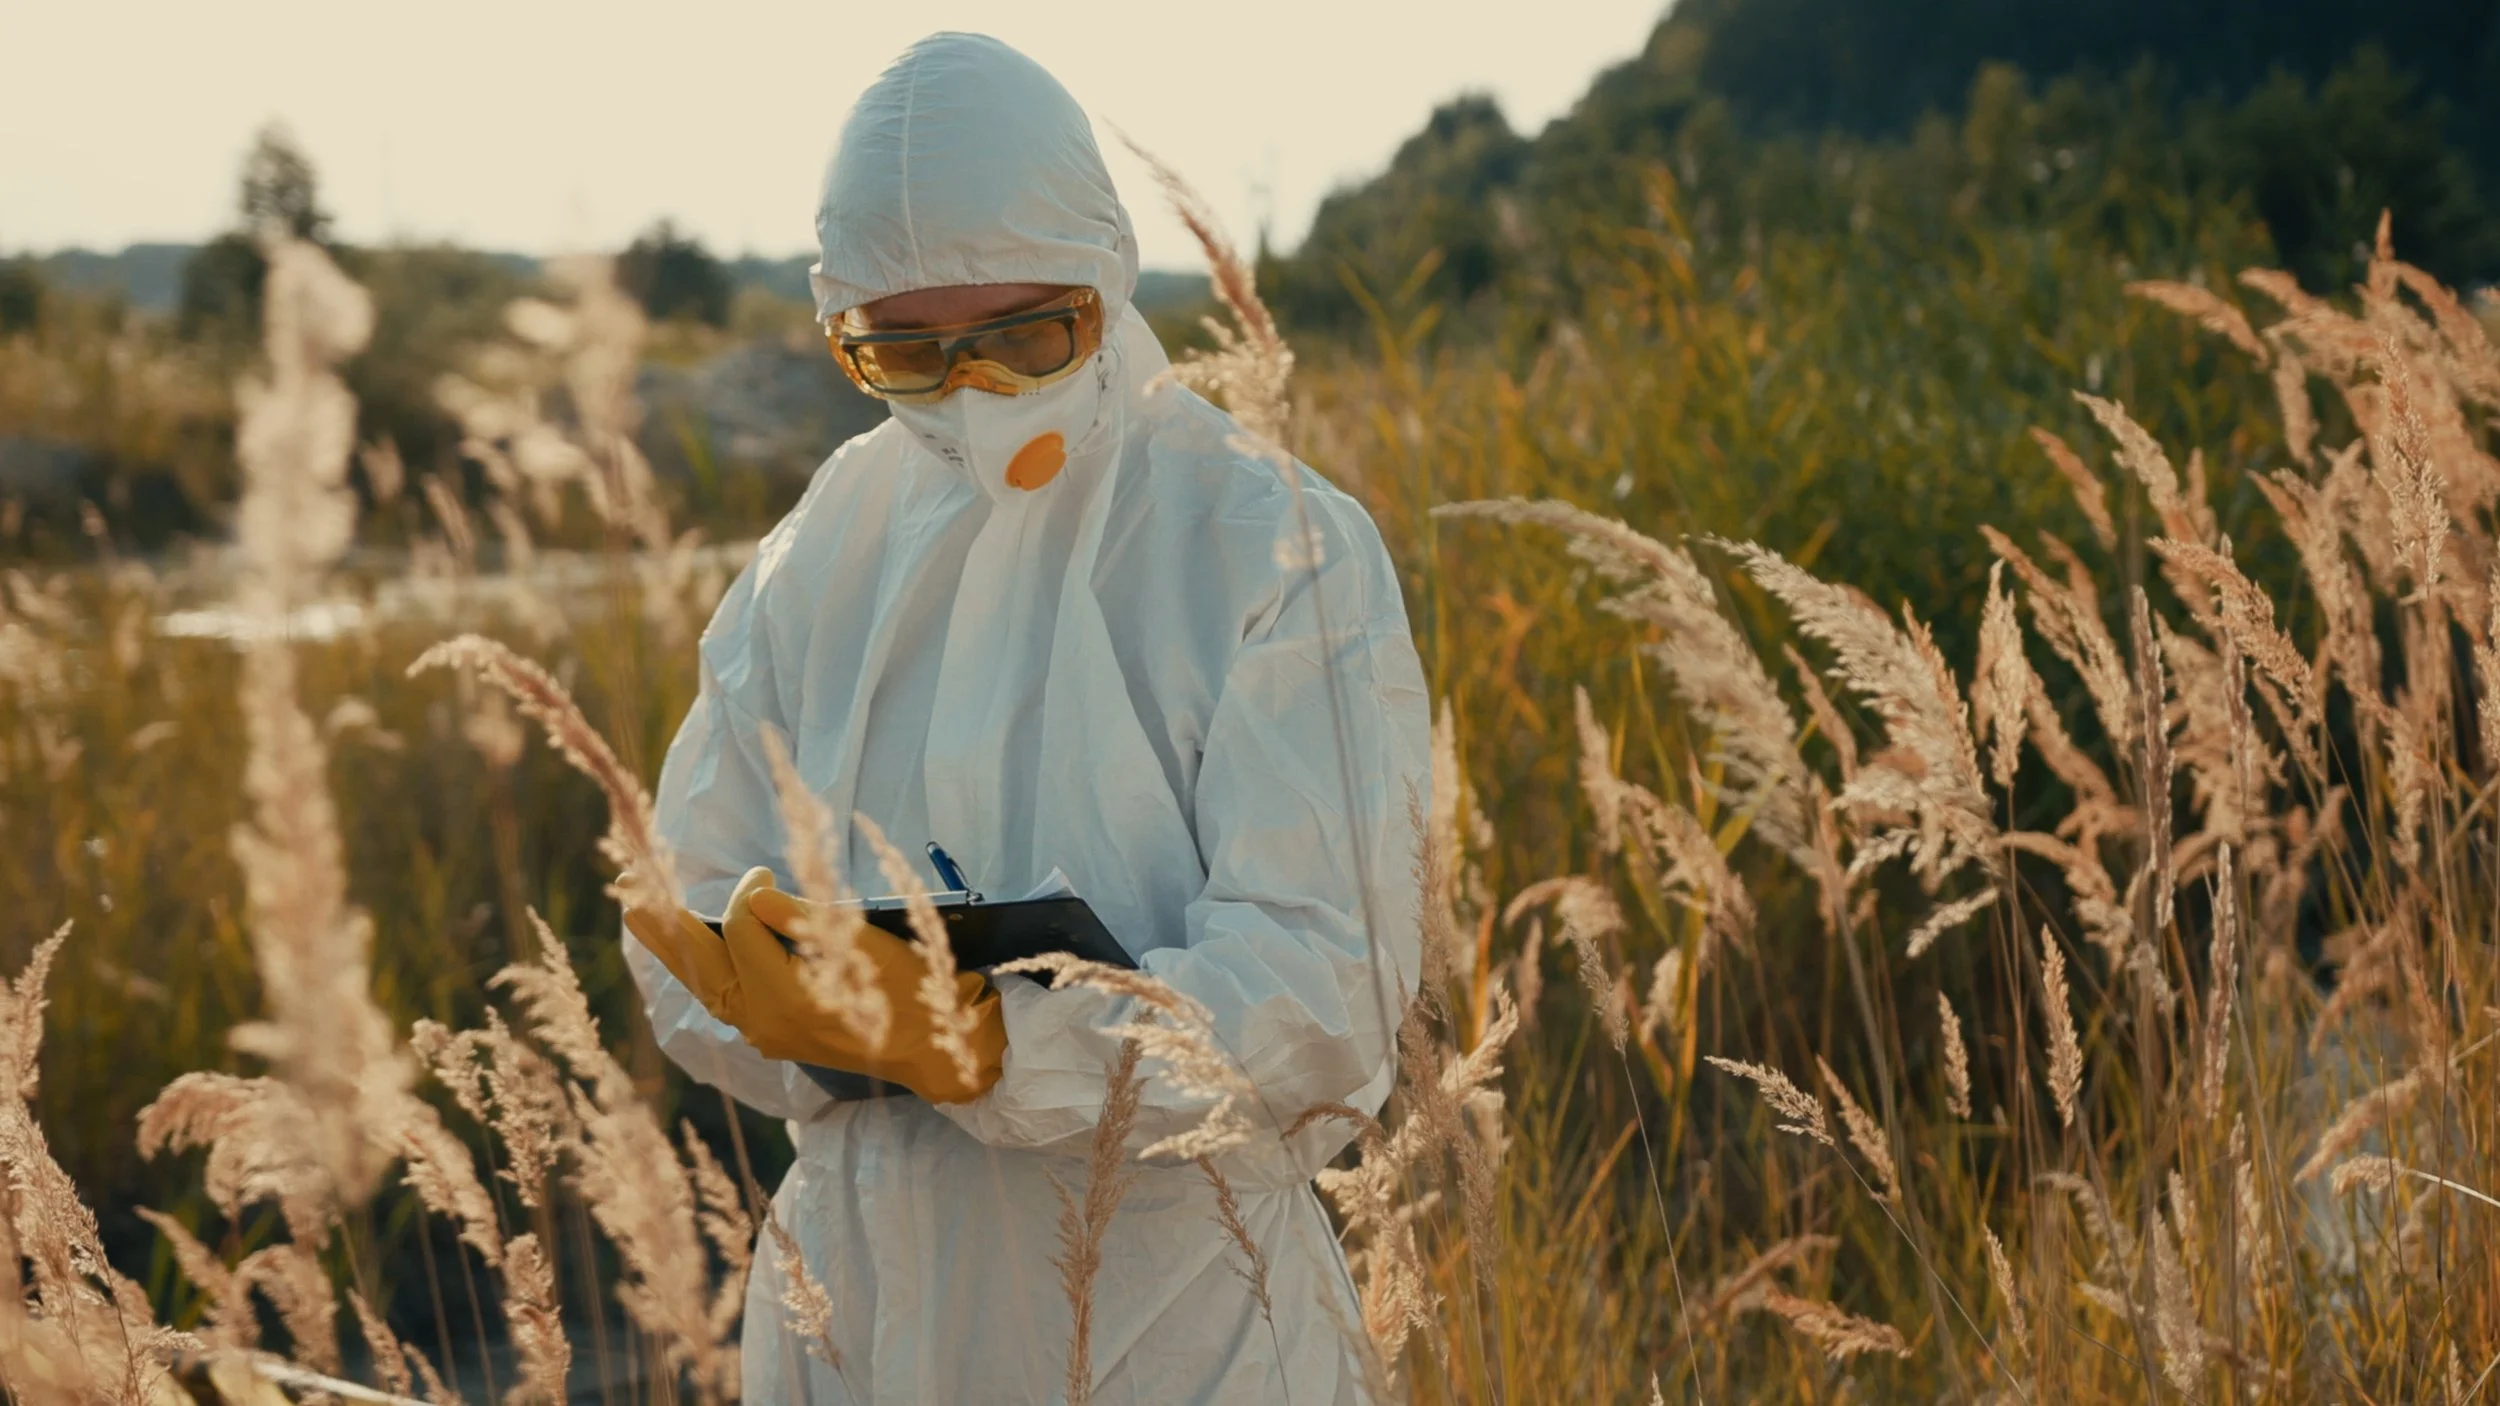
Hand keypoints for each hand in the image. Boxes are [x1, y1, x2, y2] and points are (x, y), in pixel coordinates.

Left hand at [625, 869, 1006, 1102]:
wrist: (934, 1047)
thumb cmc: (907, 988)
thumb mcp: (860, 943)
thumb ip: (801, 919)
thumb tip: (754, 897)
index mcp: (785, 994)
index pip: (743, 924)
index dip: (751, 889)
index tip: (768, 869)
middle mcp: (764, 1019)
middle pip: (700, 961)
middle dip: (664, 920)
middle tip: (627, 882)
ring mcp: (765, 1032)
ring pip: (704, 983)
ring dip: (673, 945)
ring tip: (636, 910)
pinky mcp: (773, 1035)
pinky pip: (722, 999)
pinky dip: (703, 970)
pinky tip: (691, 951)